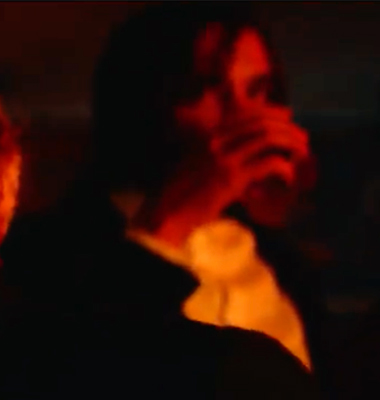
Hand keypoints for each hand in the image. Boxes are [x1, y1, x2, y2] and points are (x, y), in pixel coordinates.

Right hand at [139, 107, 308, 244]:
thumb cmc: (184, 195)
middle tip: (303, 140)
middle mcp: (216, 141)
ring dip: (291, 144)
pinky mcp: (234, 177)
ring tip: (302, 155)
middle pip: (262, 123)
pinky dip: (285, 169)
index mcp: (209, 137)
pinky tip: (289, 179)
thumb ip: (220, 156)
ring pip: (269, 139)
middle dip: (288, 129)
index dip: (273, 113)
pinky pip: (270, 164)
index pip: (247, 114)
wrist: (169, 214)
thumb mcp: (200, 167)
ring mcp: (225, 158)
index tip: (288, 118)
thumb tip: (251, 154)